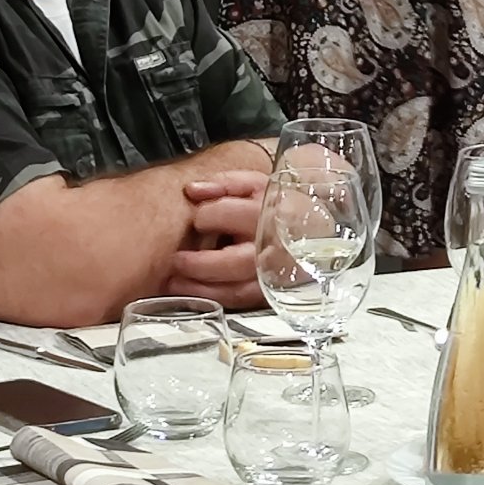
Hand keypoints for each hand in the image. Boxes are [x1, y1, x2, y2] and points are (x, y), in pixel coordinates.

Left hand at [161, 170, 265, 299]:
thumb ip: (224, 184)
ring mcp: (274, 274)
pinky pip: (240, 301)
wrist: (309, 228)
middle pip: (236, 261)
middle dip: (200, 264)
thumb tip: (192, 190)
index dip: (205, 216)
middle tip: (176, 260)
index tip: (195, 220)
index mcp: (268, 213)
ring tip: (174, 282)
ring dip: (201, 288)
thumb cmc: (277, 205)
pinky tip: (193, 291)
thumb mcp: (255, 184)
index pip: (229, 213)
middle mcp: (273, 246)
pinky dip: (214, 298)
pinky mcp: (270, 292)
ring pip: (237, 288)